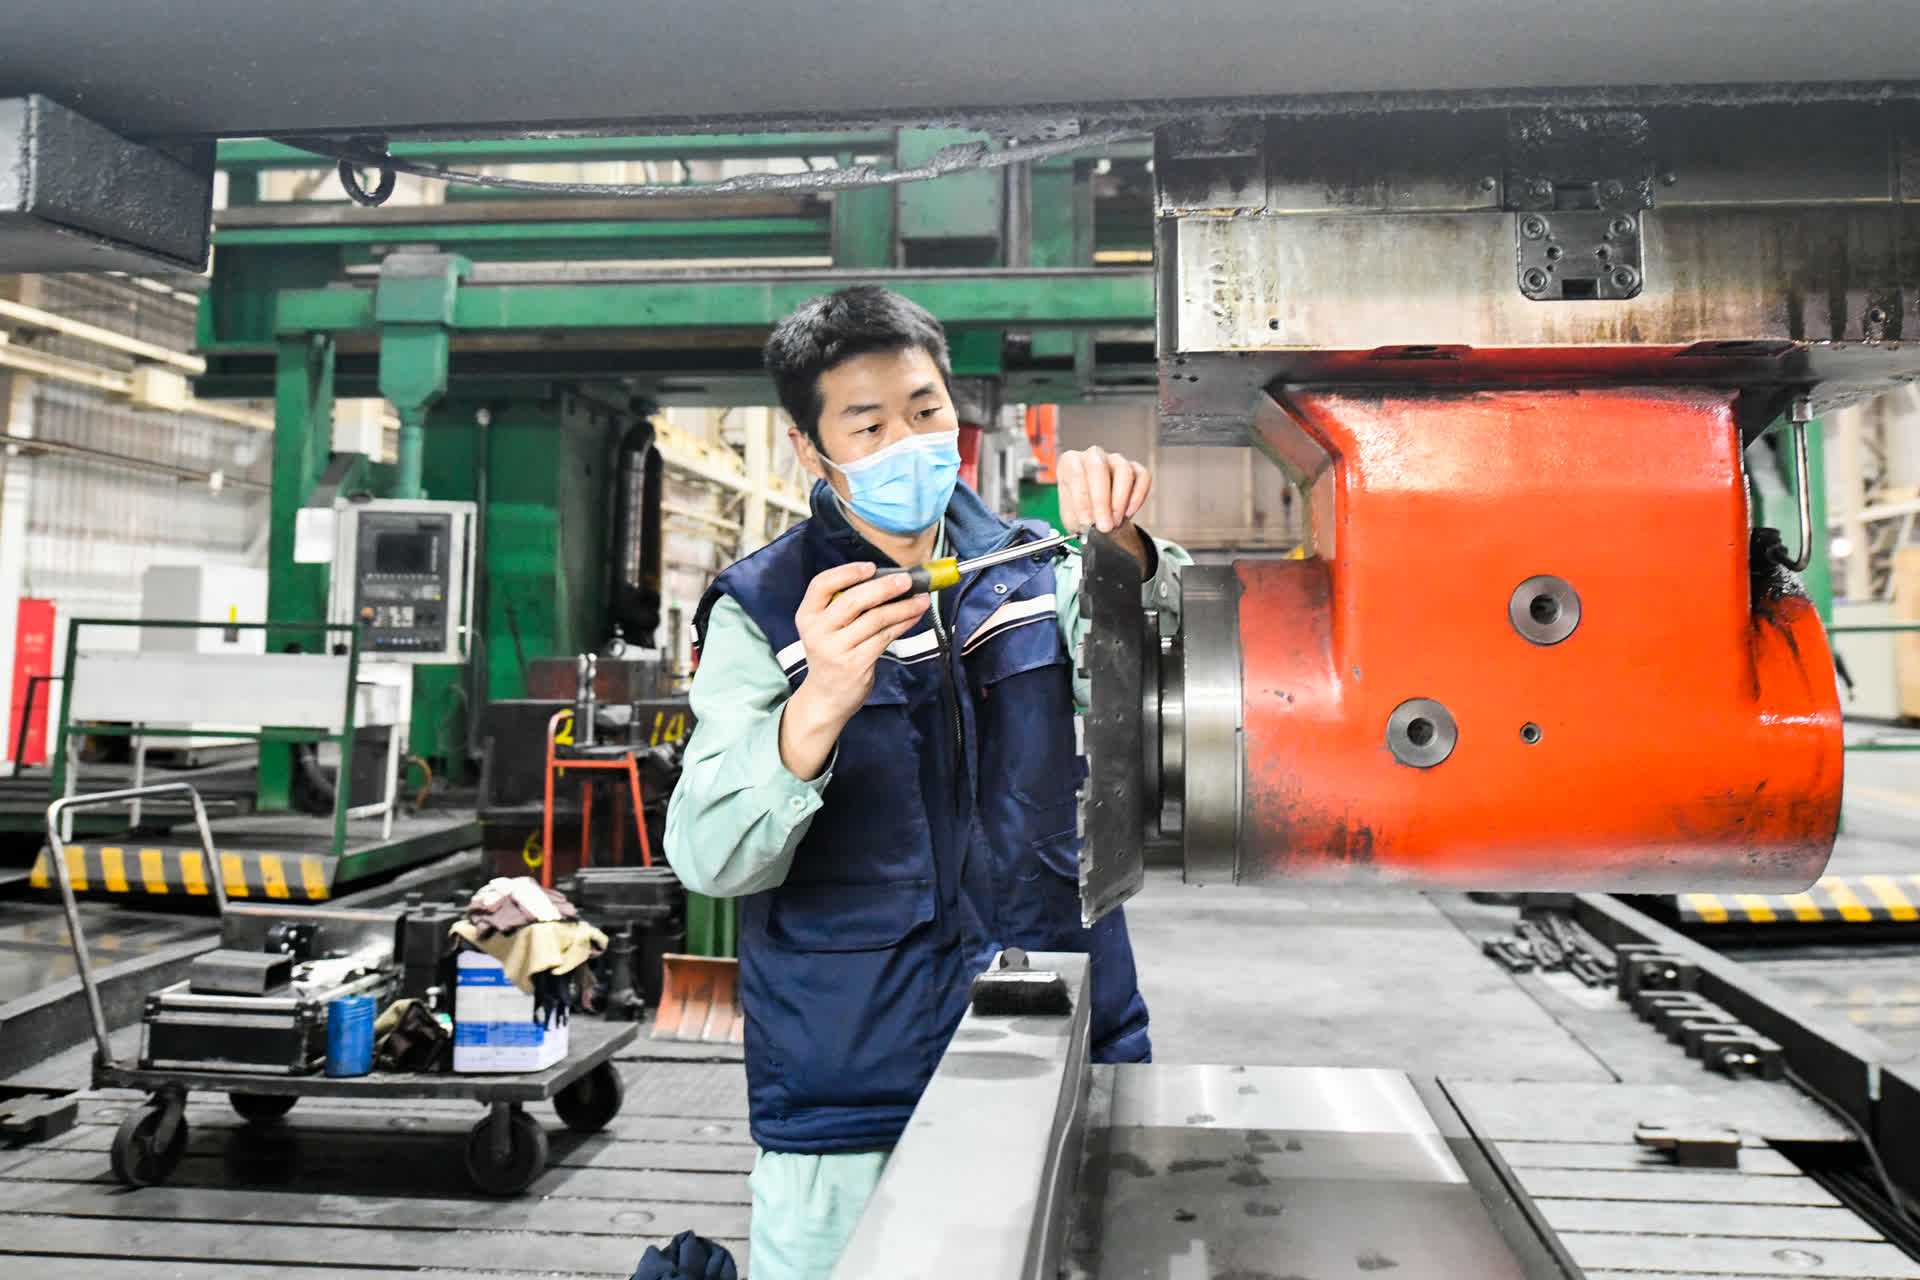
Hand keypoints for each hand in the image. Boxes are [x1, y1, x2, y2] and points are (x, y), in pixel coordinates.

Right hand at [778, 561, 929, 779]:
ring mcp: (836, 649)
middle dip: (884, 587)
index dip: (847, 572)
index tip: (871, 567)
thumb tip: (888, 580)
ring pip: (874, 619)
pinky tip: (914, 616)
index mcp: (807, 615)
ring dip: (902, 607)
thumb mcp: (826, 628)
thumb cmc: (832, 654)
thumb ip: (844, 606)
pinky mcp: (855, 663)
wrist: (826, 697)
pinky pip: (884, 637)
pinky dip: (903, 623)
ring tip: (921, 598)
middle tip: (907, 580)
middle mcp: (818, 631)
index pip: (821, 584)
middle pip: (852, 600)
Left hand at [1058, 445, 1151, 564]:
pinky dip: (1137, 498)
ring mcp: (1116, 460)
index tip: (1087, 521)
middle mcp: (1092, 456)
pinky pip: (1143, 477)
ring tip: (1115, 522)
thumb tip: (1092, 519)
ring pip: (1123, 471)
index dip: (1082, 498)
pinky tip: (1128, 513)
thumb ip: (1079, 517)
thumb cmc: (1082, 514)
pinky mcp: (1135, 468)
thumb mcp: (1073, 518)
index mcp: (1070, 462)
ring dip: (1120, 501)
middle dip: (1102, 500)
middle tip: (1105, 525)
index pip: (1075, 473)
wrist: (1099, 520)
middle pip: (1098, 467)